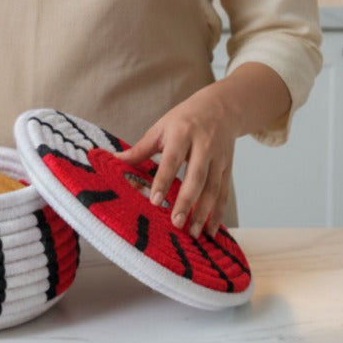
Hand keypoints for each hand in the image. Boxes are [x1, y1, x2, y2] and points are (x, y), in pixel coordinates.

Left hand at [114, 85, 237, 239]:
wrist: (221, 108)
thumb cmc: (184, 119)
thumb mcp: (161, 128)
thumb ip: (140, 149)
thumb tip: (114, 161)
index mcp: (182, 133)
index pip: (172, 159)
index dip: (163, 180)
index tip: (154, 200)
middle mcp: (203, 146)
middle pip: (197, 177)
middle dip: (187, 202)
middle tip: (175, 223)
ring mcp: (218, 158)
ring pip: (213, 188)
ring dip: (204, 213)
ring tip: (193, 233)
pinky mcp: (227, 168)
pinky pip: (224, 193)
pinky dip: (218, 212)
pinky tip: (211, 230)